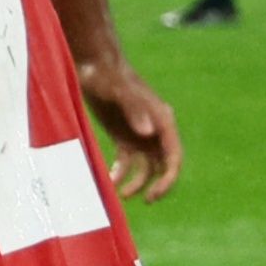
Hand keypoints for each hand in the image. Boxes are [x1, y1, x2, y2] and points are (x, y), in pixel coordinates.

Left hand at [77, 56, 179, 201]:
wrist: (91, 65)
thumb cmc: (106, 74)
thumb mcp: (118, 89)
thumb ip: (133, 109)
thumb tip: (147, 133)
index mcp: (162, 120)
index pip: (174, 156)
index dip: (168, 178)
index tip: (155, 194)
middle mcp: (154, 130)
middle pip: (164, 165)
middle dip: (158, 185)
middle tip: (146, 200)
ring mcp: (139, 134)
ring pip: (147, 166)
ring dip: (138, 183)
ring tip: (121, 194)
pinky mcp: (122, 136)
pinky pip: (128, 161)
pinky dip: (121, 173)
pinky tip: (109, 181)